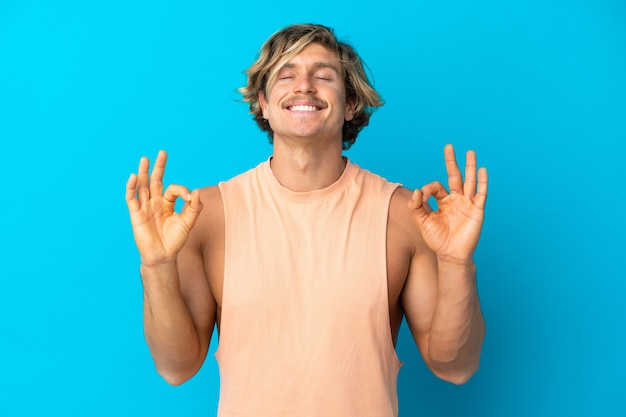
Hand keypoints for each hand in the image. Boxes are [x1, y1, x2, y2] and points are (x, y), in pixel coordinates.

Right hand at [125, 150, 202, 264]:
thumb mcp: (188, 223)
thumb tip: (196, 191)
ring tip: (144, 159)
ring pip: (143, 187)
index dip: (182, 191)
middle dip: (159, 167)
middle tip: (162, 152)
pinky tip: (133, 177)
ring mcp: (145, 208)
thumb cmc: (175, 240)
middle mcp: (155, 203)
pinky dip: (132, 188)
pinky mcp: (136, 215)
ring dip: (143, 173)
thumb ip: (194, 208)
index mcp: (167, 204)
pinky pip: (132, 199)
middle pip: (155, 181)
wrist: (163, 256)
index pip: (172, 190)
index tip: (190, 199)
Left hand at [408, 144, 487, 262]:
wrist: (450, 255)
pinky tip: (482, 170)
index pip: (436, 187)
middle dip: (451, 162)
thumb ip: (416, 206)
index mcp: (443, 201)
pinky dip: (482, 182)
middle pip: (454, 176)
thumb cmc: (437, 239)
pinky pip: (480, 194)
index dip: (427, 189)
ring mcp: (467, 204)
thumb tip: (417, 190)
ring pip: (469, 181)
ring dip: (470, 167)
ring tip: (470, 152)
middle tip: (448, 146)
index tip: (422, 197)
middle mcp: (456, 199)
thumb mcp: (422, 221)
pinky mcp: (476, 210)